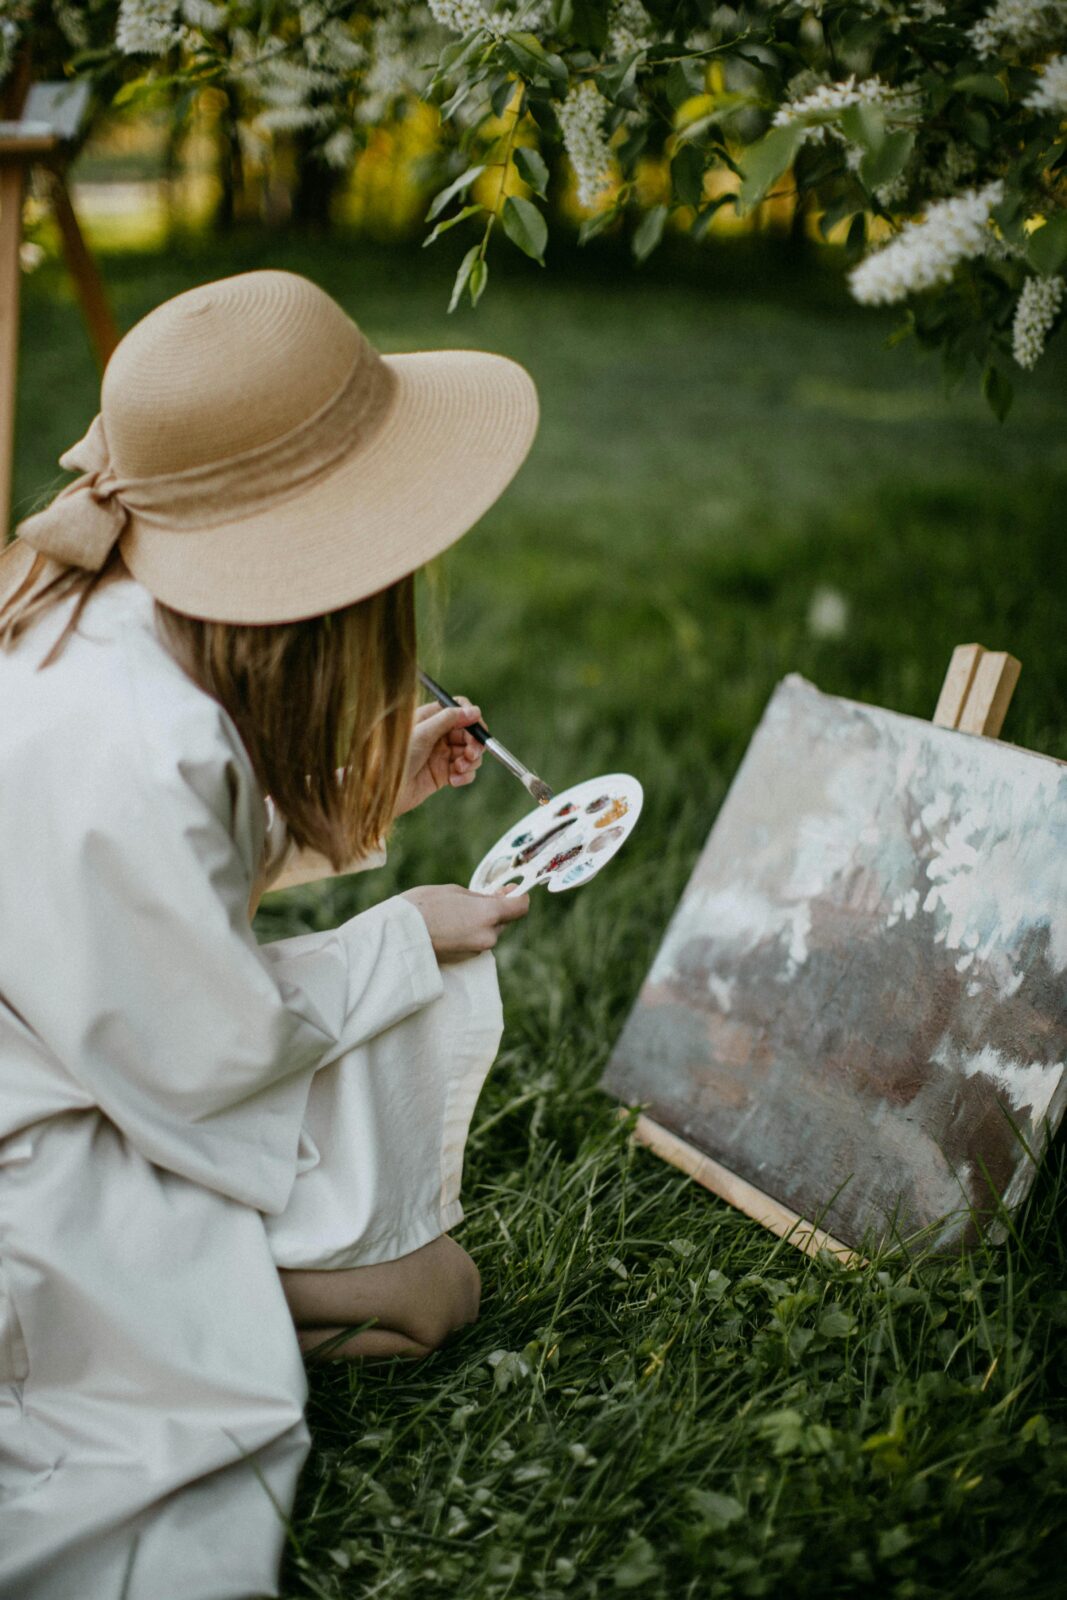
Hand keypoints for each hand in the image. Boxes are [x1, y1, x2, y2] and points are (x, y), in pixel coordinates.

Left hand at [394, 699, 485, 818]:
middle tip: (471, 754)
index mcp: (429, 719)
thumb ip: (449, 719)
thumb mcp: (422, 733)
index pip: (458, 709)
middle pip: (468, 732)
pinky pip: (465, 771)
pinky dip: (465, 775)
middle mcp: (437, 735)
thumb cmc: (395, 758)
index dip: (470, 716)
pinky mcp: (444, 774)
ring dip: (471, 760)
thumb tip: (475, 711)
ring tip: (460, 768)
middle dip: (474, 742)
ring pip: (470, 752)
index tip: (476, 726)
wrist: (383, 791)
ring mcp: (441, 755)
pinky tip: (454, 781)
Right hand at [402, 883, 529, 960]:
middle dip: (494, 910)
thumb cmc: (423, 907)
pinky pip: (475, 943)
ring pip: (488, 933)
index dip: (518, 896)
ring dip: (480, 923)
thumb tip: (495, 899)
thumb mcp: (454, 891)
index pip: (520, 907)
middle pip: (503, 921)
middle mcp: (489, 935)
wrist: (399, 937)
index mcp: (489, 914)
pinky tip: (449, 927)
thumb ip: (479, 897)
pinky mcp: (465, 959)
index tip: (509, 890)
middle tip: (473, 899)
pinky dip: (469, 934)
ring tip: (454, 913)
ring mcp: (477, 950)